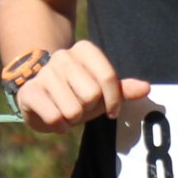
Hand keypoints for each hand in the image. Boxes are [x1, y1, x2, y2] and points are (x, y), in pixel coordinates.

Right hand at [15, 40, 149, 133]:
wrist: (40, 96)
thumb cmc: (76, 93)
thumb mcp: (101, 91)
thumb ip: (122, 90)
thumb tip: (147, 88)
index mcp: (84, 50)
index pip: (108, 77)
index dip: (114, 101)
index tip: (112, 112)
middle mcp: (63, 57)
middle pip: (91, 95)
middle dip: (89, 109)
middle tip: (81, 106)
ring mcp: (44, 73)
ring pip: (73, 110)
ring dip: (73, 119)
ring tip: (66, 111)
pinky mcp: (30, 92)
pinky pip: (55, 118)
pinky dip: (59, 126)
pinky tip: (55, 118)